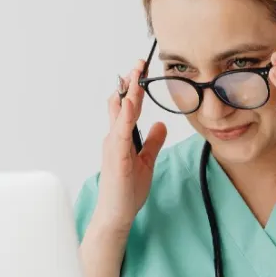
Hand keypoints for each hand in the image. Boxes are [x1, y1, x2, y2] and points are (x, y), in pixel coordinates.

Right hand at [93, 59, 168, 232]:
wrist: (117, 214)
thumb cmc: (127, 190)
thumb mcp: (146, 161)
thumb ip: (152, 142)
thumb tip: (161, 124)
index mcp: (122, 138)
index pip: (129, 107)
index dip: (136, 88)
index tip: (142, 70)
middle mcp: (115, 138)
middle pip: (122, 104)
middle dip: (130, 82)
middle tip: (139, 63)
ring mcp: (113, 146)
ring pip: (120, 114)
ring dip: (128, 93)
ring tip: (135, 75)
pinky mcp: (115, 157)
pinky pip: (121, 132)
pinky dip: (125, 116)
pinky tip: (131, 103)